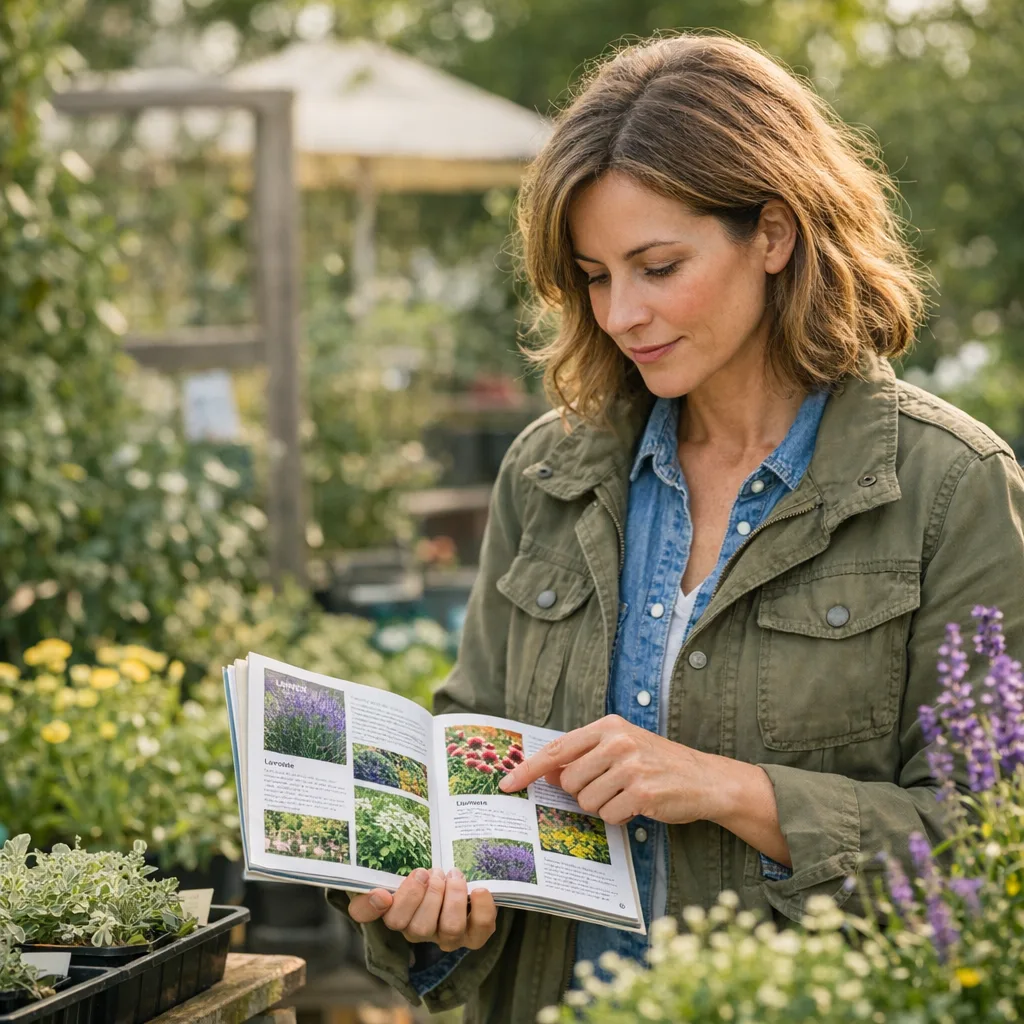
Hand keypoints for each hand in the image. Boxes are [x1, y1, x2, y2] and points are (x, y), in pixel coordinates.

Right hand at [347, 866, 496, 951]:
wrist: (451, 876)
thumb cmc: (418, 878)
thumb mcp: (391, 876)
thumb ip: (371, 889)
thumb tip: (380, 897)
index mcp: (397, 916)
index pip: (388, 921)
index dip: (391, 904)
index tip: (399, 884)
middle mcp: (419, 932)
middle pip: (419, 929)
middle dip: (429, 895)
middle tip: (435, 872)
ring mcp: (447, 936)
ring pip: (450, 929)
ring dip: (452, 897)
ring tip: (453, 876)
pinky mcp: (473, 934)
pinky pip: (481, 930)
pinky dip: (482, 909)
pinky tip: (478, 890)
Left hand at [497, 714, 718, 824]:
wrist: (705, 778)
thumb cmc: (658, 763)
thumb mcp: (622, 747)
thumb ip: (585, 756)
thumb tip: (548, 774)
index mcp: (609, 726)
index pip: (557, 748)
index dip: (528, 768)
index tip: (506, 784)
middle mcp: (618, 742)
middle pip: (570, 781)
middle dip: (583, 792)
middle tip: (610, 788)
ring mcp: (631, 767)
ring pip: (587, 801)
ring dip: (603, 806)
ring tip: (627, 794)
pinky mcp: (643, 794)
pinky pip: (610, 815)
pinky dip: (620, 817)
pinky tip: (639, 806)